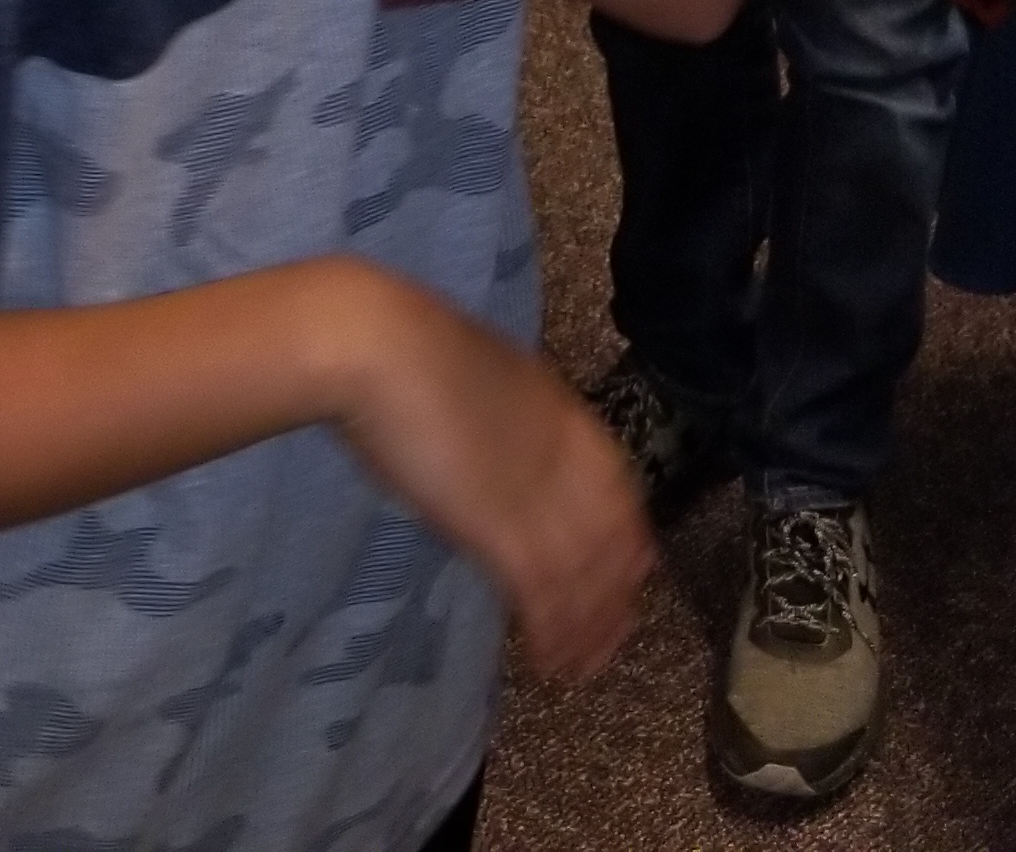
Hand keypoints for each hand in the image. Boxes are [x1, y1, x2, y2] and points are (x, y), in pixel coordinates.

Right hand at [340, 284, 653, 680]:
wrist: (381, 347)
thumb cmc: (413, 352)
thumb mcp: (483, 379)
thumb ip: (506, 421)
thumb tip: (500, 449)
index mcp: (562, 411)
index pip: (618, 484)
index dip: (629, 534)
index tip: (634, 570)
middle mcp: (563, 455)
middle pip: (610, 537)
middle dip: (615, 593)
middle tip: (612, 638)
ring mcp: (534, 492)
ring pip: (582, 574)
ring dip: (587, 628)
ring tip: (583, 667)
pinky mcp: (496, 527)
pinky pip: (541, 593)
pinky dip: (551, 633)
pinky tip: (549, 662)